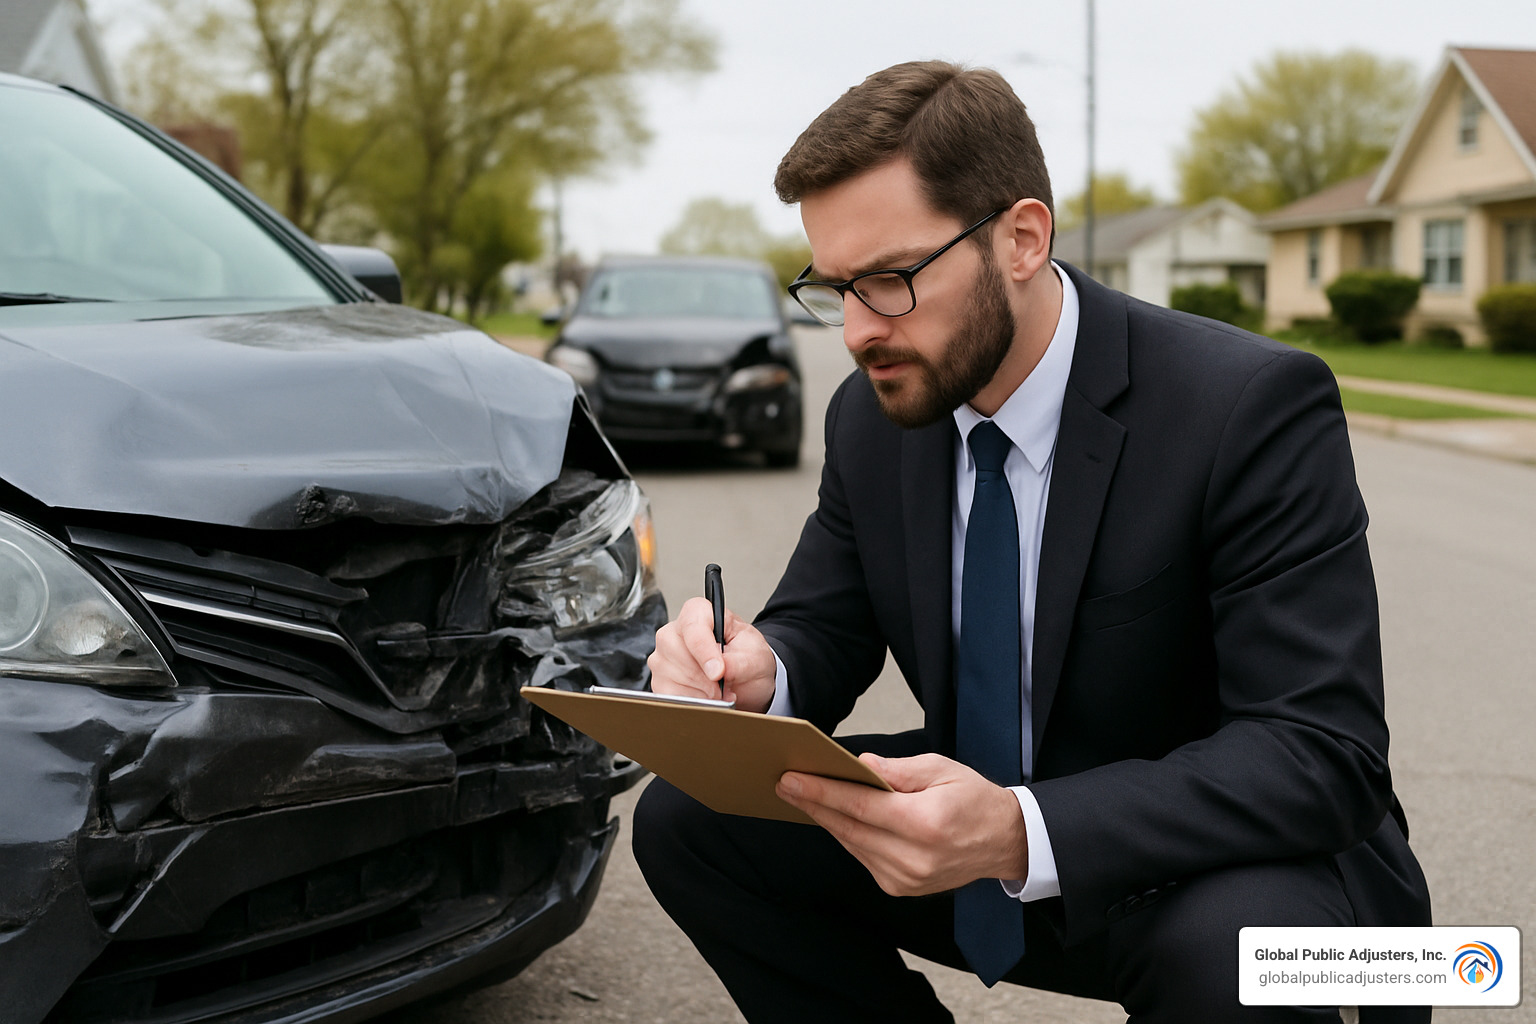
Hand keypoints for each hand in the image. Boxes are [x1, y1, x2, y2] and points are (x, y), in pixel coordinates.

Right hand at [647, 596, 778, 712]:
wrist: (746, 678)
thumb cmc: (747, 657)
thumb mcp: (754, 656)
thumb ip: (739, 662)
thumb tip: (722, 670)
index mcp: (699, 613)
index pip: (693, 628)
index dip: (705, 652)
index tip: (718, 672)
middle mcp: (674, 632)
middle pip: (679, 654)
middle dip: (706, 678)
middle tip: (726, 686)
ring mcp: (662, 657)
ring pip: (673, 678)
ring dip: (702, 694)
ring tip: (720, 692)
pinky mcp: (659, 681)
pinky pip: (669, 697)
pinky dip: (692, 703)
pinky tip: (707, 699)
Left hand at [776, 754, 1028, 896]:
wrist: (1004, 842)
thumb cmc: (974, 799)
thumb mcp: (940, 769)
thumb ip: (896, 770)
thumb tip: (858, 765)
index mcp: (924, 824)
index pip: (860, 807)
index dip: (822, 792)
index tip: (791, 778)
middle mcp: (913, 858)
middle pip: (849, 828)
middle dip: (813, 803)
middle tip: (784, 782)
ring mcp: (906, 879)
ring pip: (852, 844)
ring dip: (825, 819)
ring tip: (800, 794)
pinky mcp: (901, 888)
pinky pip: (863, 856)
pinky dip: (846, 835)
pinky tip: (831, 816)